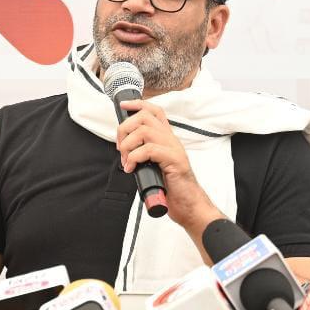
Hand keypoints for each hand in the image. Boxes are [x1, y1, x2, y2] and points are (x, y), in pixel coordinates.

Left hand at [116, 99, 215, 230]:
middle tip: (121, 149)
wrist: (188, 205)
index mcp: (167, 139)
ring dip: (128, 146)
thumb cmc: (172, 188)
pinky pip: (149, 149)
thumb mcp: (154, 166)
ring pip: (144, 131)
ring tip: (126, 161)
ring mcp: (174, 148)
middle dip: (124, 129)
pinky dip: (134, 158)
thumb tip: (124, 149)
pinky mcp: (174, 160)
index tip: (123, 105)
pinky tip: (132, 169)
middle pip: (144, 117)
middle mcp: (171, 140)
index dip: (137, 104)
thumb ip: (144, 154)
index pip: (154, 111)